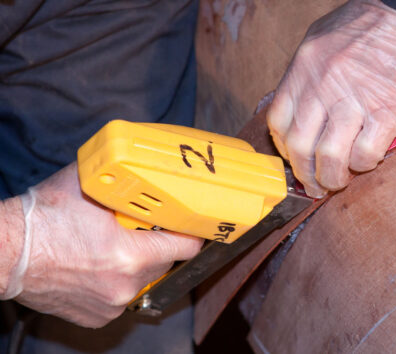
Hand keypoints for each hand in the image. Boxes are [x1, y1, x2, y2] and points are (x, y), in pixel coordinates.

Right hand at [12, 163, 202, 327]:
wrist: (5, 252)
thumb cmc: (42, 219)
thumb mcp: (88, 184)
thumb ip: (123, 177)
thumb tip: (142, 165)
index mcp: (130, 256)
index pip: (186, 247)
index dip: (189, 231)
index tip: (189, 224)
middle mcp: (125, 286)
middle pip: (165, 263)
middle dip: (159, 243)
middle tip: (144, 226)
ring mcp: (111, 304)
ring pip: (144, 280)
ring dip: (138, 263)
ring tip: (114, 244)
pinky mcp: (97, 316)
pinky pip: (122, 295)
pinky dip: (118, 280)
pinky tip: (100, 264)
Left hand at [267, 0, 395, 196]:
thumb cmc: (379, 19)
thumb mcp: (327, 37)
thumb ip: (312, 72)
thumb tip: (307, 107)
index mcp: (305, 66)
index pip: (279, 122)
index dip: (286, 150)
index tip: (298, 162)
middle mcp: (323, 84)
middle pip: (299, 147)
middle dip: (306, 175)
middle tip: (318, 185)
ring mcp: (355, 98)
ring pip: (328, 158)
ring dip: (334, 178)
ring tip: (343, 180)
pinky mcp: (389, 110)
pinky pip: (365, 154)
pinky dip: (365, 165)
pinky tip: (371, 159)